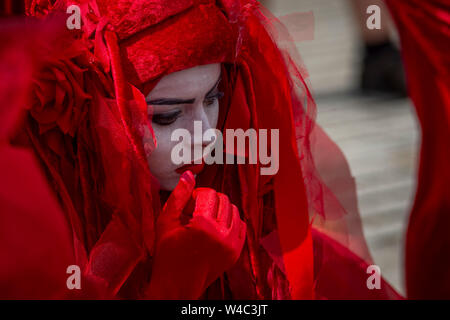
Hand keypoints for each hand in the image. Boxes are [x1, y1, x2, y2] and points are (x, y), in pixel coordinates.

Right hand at [145, 171, 245, 298]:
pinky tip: (216, 226)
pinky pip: (240, 225)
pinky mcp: (236, 252)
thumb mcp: (165, 223)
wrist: (177, 286)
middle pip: (223, 200)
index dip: (197, 194)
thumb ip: (178, 197)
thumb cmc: (167, 255)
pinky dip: (230, 221)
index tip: (188, 203)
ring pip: (234, 210)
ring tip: (205, 219)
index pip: (209, 194)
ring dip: (220, 209)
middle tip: (196, 210)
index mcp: (203, 226)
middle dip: (209, 200)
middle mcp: (221, 235)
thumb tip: (190, 175)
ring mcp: (232, 245)